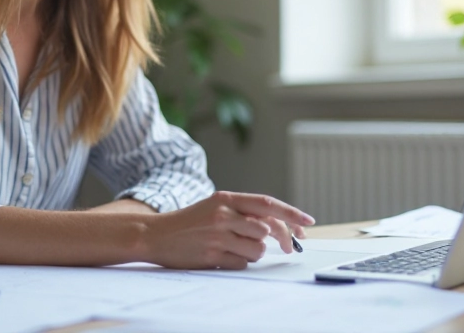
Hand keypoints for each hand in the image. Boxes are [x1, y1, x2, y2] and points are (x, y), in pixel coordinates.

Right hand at [141, 191, 314, 269]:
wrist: (155, 234)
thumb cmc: (190, 222)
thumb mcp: (215, 207)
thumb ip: (244, 212)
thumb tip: (278, 226)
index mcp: (226, 198)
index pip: (267, 204)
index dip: (291, 213)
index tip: (308, 222)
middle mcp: (223, 214)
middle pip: (267, 228)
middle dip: (283, 239)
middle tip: (289, 246)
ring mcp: (217, 235)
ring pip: (258, 249)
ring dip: (255, 253)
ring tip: (237, 248)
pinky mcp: (212, 255)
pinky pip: (242, 263)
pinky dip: (240, 262)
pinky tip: (224, 256)